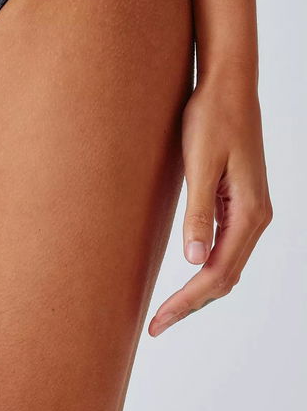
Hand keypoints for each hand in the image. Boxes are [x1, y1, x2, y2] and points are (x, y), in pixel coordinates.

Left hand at [149, 74, 272, 335]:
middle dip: (191, 304)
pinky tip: (186, 274)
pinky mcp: (238, 199)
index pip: (218, 273)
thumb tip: (194, 261)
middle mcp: (255, 216)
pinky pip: (225, 245)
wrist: (228, 84)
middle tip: (155, 325)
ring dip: (199, 290)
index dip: (187, 300)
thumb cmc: (212, 116)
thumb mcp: (200, 162)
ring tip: (166, 310)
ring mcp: (249, 208)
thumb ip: (199, 212)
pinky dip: (206, 267)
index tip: (158, 320)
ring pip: (227, 264)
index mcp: (249, 212)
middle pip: (225, 276)